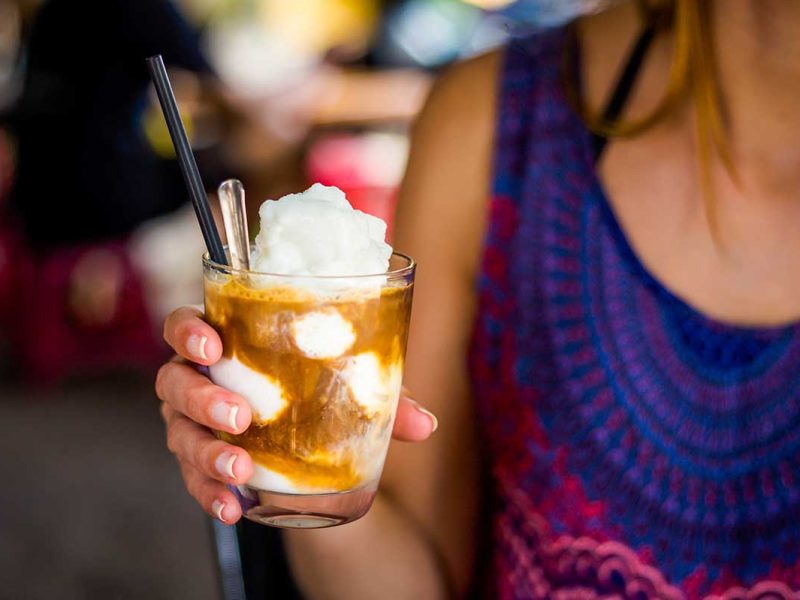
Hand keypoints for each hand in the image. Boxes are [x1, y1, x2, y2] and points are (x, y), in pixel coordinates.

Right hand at [156, 306, 437, 523]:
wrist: (304, 441)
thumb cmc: (317, 390)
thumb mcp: (350, 388)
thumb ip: (382, 398)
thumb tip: (425, 424)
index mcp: (227, 343)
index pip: (186, 324)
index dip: (188, 331)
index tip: (212, 346)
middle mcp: (198, 378)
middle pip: (174, 380)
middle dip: (202, 397)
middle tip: (240, 417)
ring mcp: (192, 422)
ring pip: (179, 433)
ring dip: (207, 452)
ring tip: (241, 470)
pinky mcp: (199, 460)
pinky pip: (192, 477)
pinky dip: (209, 493)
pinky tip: (233, 508)